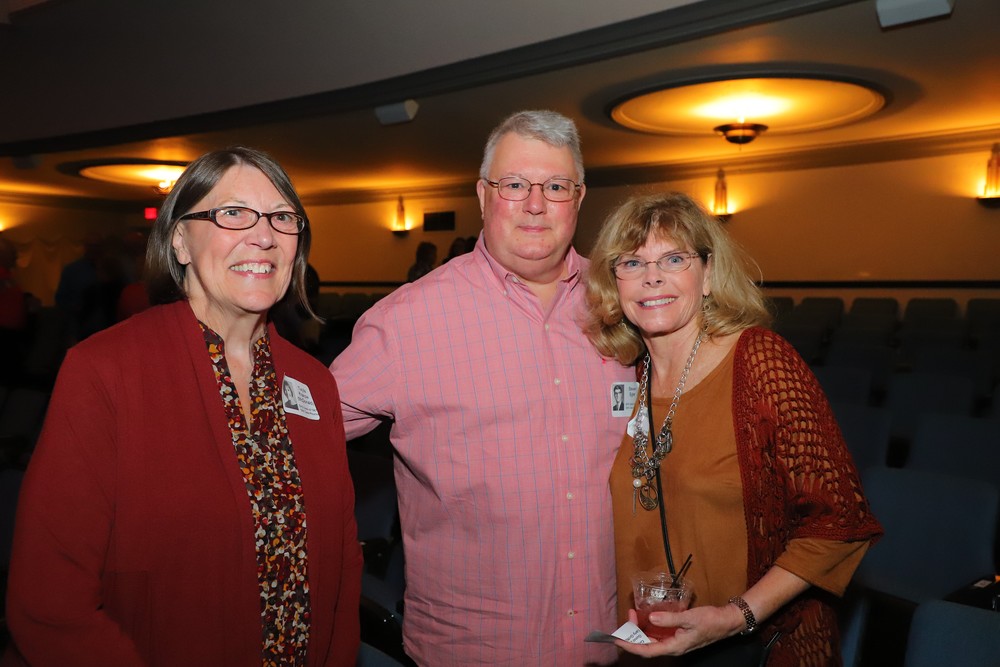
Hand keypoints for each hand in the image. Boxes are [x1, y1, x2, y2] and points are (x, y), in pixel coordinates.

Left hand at [614, 604, 745, 656]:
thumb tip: (650, 619)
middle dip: (633, 635)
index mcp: (674, 646)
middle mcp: (673, 647)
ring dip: (641, 630)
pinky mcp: (678, 635)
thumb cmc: (710, 620)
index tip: (616, 639)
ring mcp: (675, 641)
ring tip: (633, 615)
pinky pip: (659, 634)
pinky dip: (650, 627)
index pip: (646, 650)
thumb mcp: (689, 618)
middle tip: (626, 618)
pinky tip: (647, 617)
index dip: (630, 646)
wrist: (726, 621)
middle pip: (647, 646)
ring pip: (652, 640)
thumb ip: (669, 618)